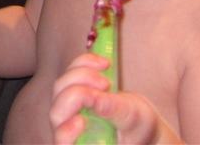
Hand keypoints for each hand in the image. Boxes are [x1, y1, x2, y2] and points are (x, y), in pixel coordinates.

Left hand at [49, 53, 180, 144]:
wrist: (141, 122)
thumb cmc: (140, 130)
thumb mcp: (134, 121)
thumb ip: (116, 111)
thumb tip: (97, 100)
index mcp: (84, 144)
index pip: (63, 141)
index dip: (65, 133)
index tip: (82, 121)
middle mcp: (71, 131)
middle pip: (57, 112)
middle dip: (78, 92)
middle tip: (106, 84)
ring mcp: (70, 111)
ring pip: (61, 88)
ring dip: (82, 72)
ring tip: (107, 69)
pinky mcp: (75, 93)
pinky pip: (70, 74)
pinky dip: (84, 63)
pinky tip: (102, 63)